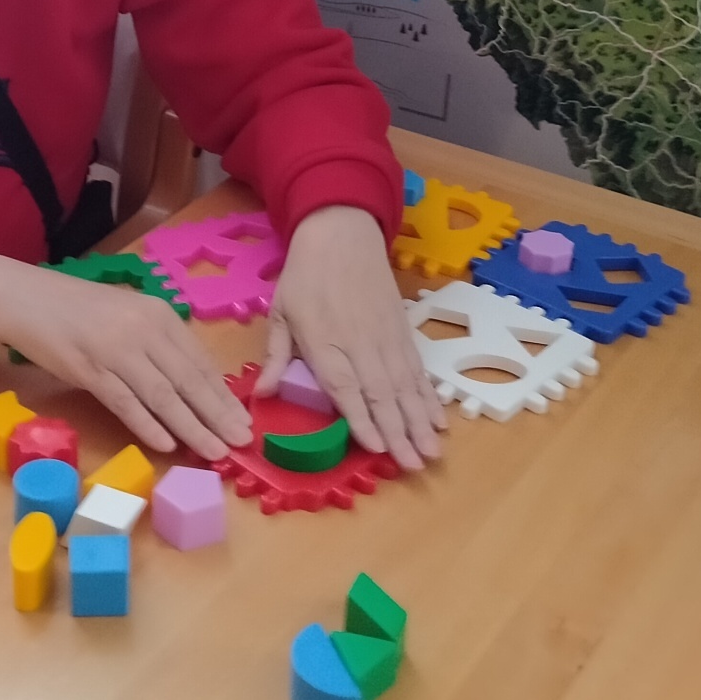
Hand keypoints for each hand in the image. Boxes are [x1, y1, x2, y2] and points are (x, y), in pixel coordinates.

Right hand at [0, 250, 253, 460]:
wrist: (26, 299)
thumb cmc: (78, 311)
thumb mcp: (127, 316)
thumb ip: (157, 342)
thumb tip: (191, 382)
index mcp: (158, 314)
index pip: (200, 361)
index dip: (223, 394)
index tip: (243, 419)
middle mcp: (143, 329)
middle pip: (188, 379)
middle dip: (218, 414)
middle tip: (242, 441)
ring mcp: (116, 348)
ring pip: (163, 395)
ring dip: (192, 426)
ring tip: (215, 451)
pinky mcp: (89, 367)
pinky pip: (125, 401)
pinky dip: (148, 425)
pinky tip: (168, 444)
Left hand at [258, 204, 443, 468]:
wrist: (342, 233)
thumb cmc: (304, 276)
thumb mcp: (281, 312)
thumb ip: (275, 355)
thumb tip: (262, 395)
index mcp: (324, 340)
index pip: (344, 385)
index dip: (361, 418)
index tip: (375, 448)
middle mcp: (360, 342)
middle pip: (382, 393)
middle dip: (399, 432)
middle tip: (413, 466)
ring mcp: (386, 338)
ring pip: (405, 385)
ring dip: (420, 421)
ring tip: (432, 452)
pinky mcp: (403, 332)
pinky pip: (418, 370)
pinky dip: (428, 397)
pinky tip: (438, 420)